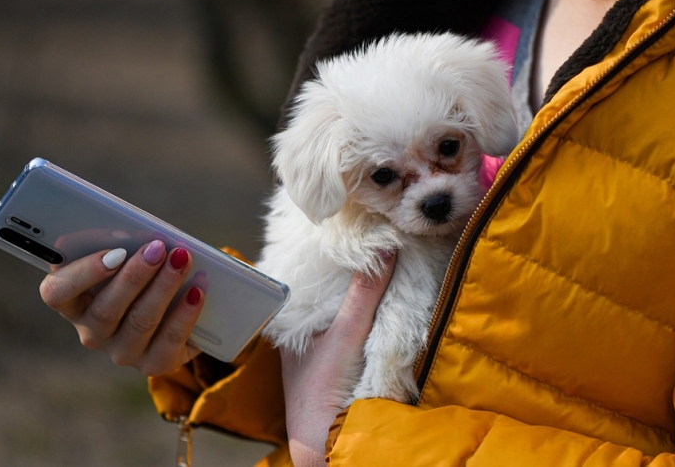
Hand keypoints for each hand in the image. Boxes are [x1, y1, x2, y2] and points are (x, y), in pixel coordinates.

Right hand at [39, 241, 204, 375]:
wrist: (178, 309)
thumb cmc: (145, 273)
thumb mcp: (129, 257)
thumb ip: (125, 246)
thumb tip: (142, 235)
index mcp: (74, 303)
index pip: (57, 293)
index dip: (83, 273)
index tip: (115, 252)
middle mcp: (92, 333)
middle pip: (106, 309)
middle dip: (135, 275)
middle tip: (157, 248)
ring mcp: (122, 351)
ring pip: (140, 321)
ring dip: (163, 287)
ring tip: (182, 260)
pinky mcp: (154, 363)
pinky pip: (169, 341)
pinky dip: (185, 313)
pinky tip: (197, 291)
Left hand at [281, 251, 395, 466]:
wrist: (328, 440)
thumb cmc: (321, 391)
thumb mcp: (346, 334)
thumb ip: (364, 293)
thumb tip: (384, 248)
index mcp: (290, 324)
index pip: (305, 279)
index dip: (324, 256)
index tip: (346, 233)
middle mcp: (301, 334)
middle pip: (324, 292)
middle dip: (345, 271)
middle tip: (368, 240)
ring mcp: (318, 350)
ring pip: (338, 310)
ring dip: (357, 292)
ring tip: (378, 260)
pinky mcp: (338, 363)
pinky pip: (351, 327)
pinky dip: (365, 312)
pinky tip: (381, 299)